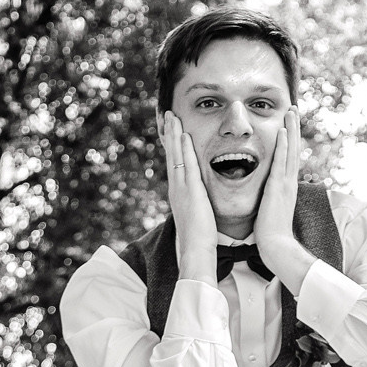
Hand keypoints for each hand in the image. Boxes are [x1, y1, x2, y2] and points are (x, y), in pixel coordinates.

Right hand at [162, 112, 217, 284]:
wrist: (194, 252)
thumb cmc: (199, 239)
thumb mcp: (196, 215)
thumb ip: (197, 204)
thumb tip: (200, 201)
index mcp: (179, 192)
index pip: (174, 162)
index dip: (172, 144)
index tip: (171, 128)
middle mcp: (176, 187)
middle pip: (171, 154)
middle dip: (169, 133)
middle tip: (167, 114)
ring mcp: (181, 188)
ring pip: (175, 155)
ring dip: (174, 134)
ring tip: (172, 116)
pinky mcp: (190, 191)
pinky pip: (187, 165)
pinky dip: (184, 149)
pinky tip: (184, 134)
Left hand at [253, 108, 303, 262]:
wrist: (276, 247)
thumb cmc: (271, 234)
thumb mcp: (270, 210)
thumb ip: (270, 199)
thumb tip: (266, 196)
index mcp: (286, 187)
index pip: (289, 159)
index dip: (290, 141)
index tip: (288, 125)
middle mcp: (289, 182)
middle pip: (294, 149)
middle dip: (294, 128)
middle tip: (294, 109)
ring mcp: (286, 184)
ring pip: (291, 151)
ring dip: (291, 130)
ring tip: (292, 110)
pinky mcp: (279, 188)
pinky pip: (281, 162)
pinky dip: (283, 146)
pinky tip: (282, 130)